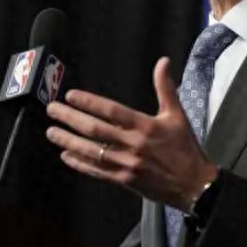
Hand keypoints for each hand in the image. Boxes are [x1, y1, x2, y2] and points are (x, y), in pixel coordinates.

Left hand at [45, 57, 217, 210]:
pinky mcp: (125, 180)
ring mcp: (127, 163)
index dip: (89, 102)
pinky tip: (66, 156)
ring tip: (52, 132)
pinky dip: (80, 163)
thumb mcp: (177, 115)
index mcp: (146, 126)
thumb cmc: (185, 148)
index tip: (71, 95)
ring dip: (69, 141)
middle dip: (71, 119)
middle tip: (52, 110)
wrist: (194, 184)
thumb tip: (163, 61)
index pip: (112, 111)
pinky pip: (97, 171)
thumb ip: (165, 88)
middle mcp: (134, 144)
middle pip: (95, 130)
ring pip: (92, 151)